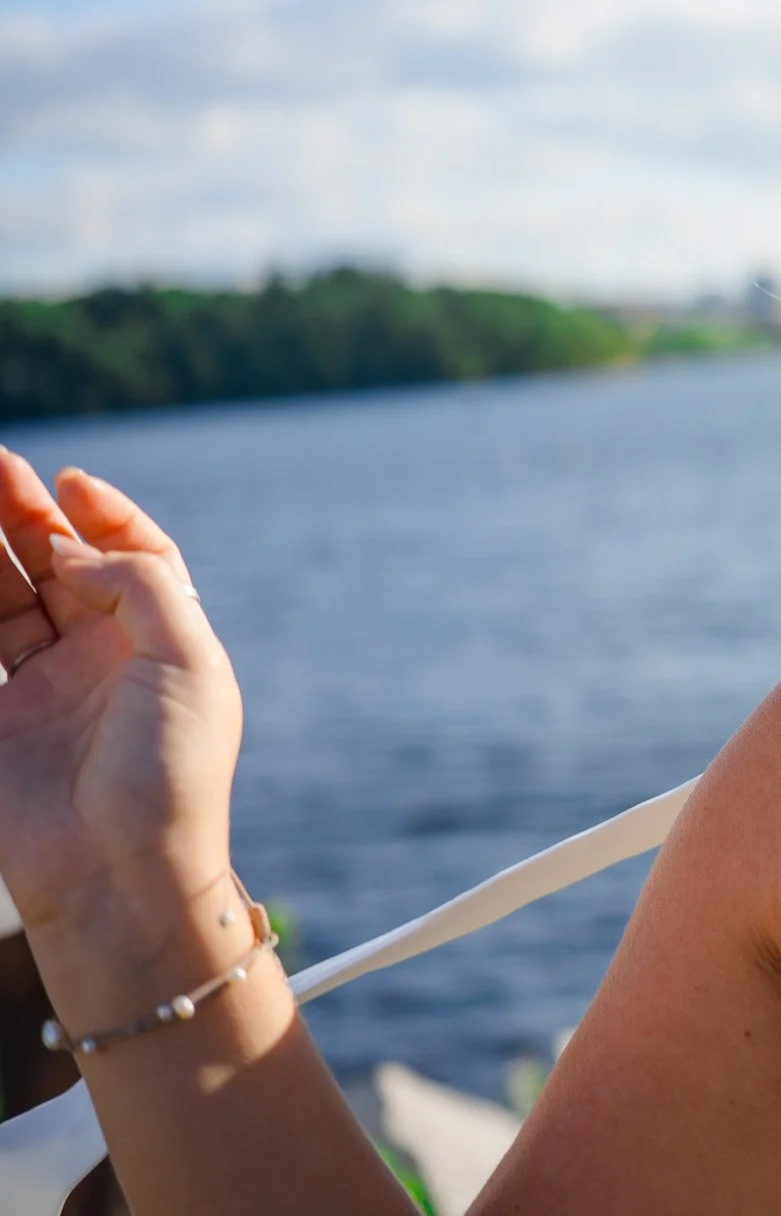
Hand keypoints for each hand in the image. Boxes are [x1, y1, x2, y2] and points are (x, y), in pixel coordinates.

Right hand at [0, 450, 242, 952]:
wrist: (119, 871)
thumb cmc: (171, 770)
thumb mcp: (188, 661)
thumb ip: (141, 586)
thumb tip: (75, 550)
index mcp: (164, 640)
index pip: (136, 557)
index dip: (105, 515)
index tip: (71, 482)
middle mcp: (106, 656)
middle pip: (62, 565)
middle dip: (27, 514)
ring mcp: (47, 686)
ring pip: (9, 596)